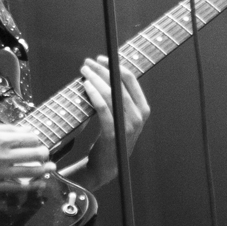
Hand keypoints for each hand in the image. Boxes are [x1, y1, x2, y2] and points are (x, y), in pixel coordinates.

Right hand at [0, 121, 52, 193]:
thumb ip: (4, 129)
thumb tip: (22, 131)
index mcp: (0, 139)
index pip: (29, 139)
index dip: (37, 140)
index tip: (38, 141)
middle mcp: (2, 156)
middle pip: (33, 155)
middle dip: (44, 155)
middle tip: (48, 154)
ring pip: (29, 172)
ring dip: (43, 170)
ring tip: (50, 169)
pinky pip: (16, 187)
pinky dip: (29, 186)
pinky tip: (37, 184)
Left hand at [79, 57, 149, 190]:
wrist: (106, 166)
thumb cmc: (112, 136)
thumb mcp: (123, 116)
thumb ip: (120, 97)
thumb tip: (105, 70)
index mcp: (143, 109)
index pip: (131, 80)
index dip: (116, 65)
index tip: (101, 59)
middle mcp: (138, 117)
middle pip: (119, 84)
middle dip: (102, 69)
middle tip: (88, 62)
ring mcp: (127, 127)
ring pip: (110, 94)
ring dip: (95, 79)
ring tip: (83, 71)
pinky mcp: (113, 134)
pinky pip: (103, 109)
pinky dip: (93, 95)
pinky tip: (85, 86)